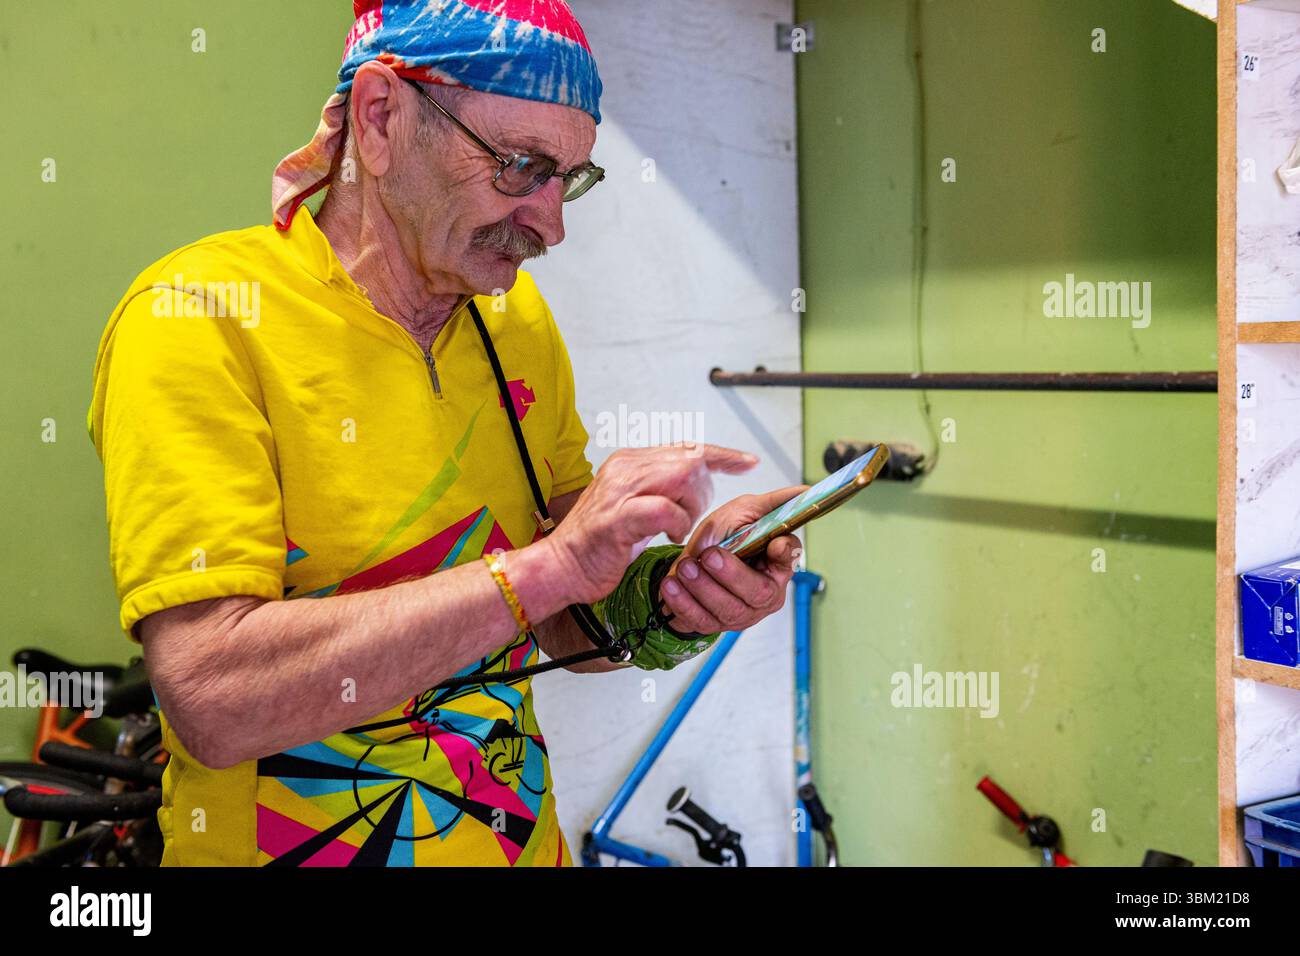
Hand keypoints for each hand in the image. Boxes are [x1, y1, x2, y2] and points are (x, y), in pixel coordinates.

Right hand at [543, 444, 759, 605]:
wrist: (561, 567)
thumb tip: (697, 481)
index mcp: (630, 461)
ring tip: (678, 528)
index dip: (721, 454)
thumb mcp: (635, 507)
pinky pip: (665, 509)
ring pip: (682, 477)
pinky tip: (670, 535)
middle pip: (691, 460)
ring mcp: (620, 490)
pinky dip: (677, 522)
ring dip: (691, 507)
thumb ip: (661, 490)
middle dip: (705, 491)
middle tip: (692, 517)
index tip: (748, 462)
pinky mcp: (618, 517)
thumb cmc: (600, 545)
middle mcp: (625, 467)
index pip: (686, 447)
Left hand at [657, 485, 807, 633]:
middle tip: (709, 556)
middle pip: (758, 592)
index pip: (790, 560)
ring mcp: (741, 613)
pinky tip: (672, 585)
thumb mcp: (745, 512)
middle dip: (731, 574)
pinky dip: (683, 602)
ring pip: (728, 609)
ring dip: (703, 587)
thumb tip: (806, 490)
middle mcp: (765, 593)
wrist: (690, 562)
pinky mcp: (715, 624)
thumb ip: (774, 503)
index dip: (784, 554)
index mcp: (777, 565)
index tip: (774, 543)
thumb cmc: (724, 537)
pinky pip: (701, 620)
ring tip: (685, 567)